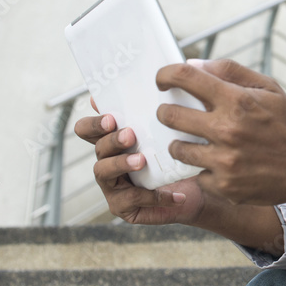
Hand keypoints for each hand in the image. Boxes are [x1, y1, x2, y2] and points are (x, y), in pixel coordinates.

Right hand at [74, 102, 206, 225]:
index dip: (93, 123)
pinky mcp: (123, 207)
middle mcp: (107, 161)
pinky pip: (132, 200)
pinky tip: (174, 194)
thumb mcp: (171, 131)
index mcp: (113, 140)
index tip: (110, 118)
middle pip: (97, 148)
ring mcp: (112, 186)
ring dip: (122, 163)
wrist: (197, 188)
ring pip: (104, 172)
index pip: (88, 129)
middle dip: (112, 140)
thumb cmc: (179, 154)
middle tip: (130, 135)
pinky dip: (154, 196)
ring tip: (142, 160)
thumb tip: (157, 77)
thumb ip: (159, 110)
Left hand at [155, 59, 285, 206]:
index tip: (162, 80)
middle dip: (165, 111)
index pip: (186, 77)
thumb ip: (231, 71)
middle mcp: (226, 129)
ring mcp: (223, 160)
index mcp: (237, 100)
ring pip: (177, 147)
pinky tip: (219, 164)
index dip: (166, 75)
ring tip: (196, 141)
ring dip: (181, 142)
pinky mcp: (223, 185)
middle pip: (170, 115)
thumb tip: (194, 64)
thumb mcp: (268, 88)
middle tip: (171, 112)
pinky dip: (204, 168)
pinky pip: (196, 173)